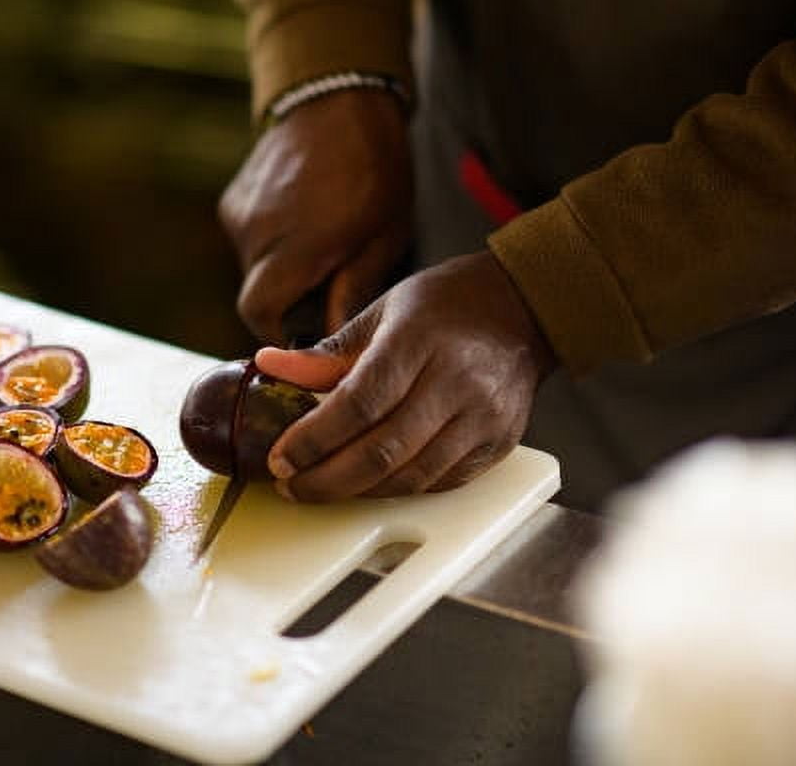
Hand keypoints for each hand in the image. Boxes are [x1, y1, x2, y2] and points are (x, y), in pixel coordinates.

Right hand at [218, 89, 411, 345]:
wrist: (338, 97)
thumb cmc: (375, 167)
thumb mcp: (384, 235)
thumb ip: (354, 291)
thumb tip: (335, 342)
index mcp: (299, 244)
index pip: (260, 312)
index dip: (279, 332)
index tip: (307, 334)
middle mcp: (258, 231)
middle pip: (256, 294)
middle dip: (287, 302)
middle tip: (327, 286)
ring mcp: (240, 213)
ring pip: (252, 267)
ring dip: (281, 271)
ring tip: (321, 247)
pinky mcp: (232, 199)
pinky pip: (247, 239)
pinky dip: (271, 244)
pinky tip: (303, 222)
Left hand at [255, 249, 555, 501]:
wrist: (525, 306)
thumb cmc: (447, 304)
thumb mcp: (383, 311)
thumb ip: (328, 352)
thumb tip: (270, 367)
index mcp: (418, 340)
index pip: (358, 403)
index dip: (314, 440)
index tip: (281, 458)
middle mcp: (456, 382)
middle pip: (382, 451)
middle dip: (327, 479)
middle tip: (291, 485)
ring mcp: (483, 417)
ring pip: (412, 476)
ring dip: (358, 492)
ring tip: (320, 488)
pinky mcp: (499, 443)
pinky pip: (440, 482)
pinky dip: (398, 488)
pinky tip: (368, 483)